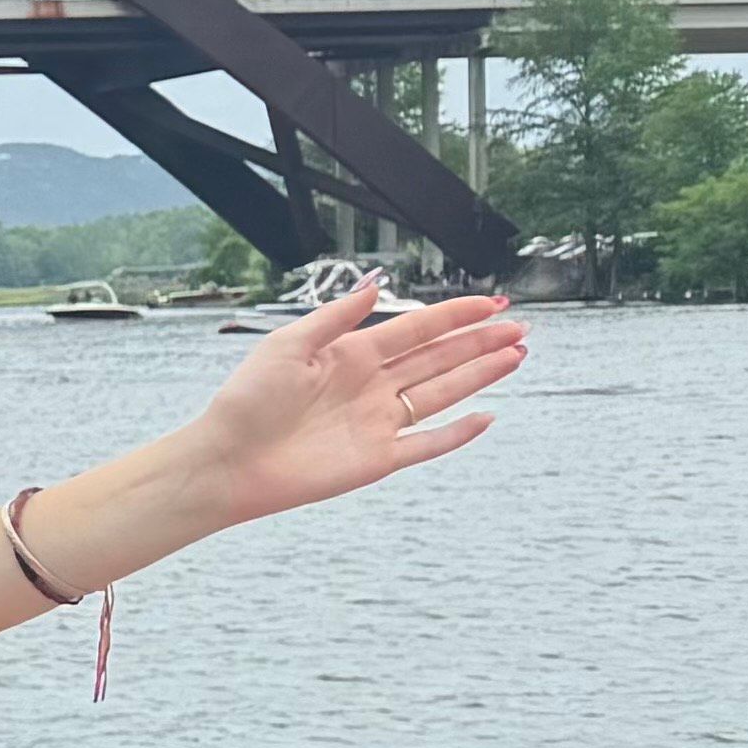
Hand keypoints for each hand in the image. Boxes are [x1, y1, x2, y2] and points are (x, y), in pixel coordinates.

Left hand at [175, 286, 522, 522]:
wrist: (228, 461)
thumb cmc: (246, 401)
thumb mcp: (286, 345)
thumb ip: (334, 318)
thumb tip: (374, 287)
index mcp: (350, 355)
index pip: (416, 329)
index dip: (454, 315)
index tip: (492, 302)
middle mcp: (370, 386)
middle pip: (439, 358)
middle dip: (479, 342)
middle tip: (519, 327)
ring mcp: (378, 422)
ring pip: (442, 393)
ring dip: (479, 374)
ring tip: (515, 355)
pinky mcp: (378, 458)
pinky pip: (428, 444)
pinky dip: (458, 433)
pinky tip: (486, 417)